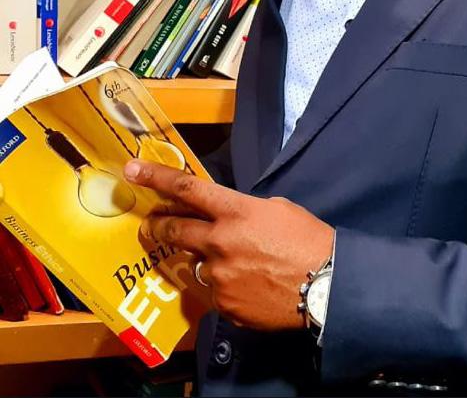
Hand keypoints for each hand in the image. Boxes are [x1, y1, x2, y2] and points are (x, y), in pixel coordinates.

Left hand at [123, 159, 334, 330]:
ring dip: (208, 260)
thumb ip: (245, 212)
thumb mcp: (278, 209)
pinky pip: (216, 292)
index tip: (132, 170)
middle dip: (157, 224)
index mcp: (236, 212)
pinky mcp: (224, 305)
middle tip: (151, 224)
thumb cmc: (308, 240)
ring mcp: (219, 276)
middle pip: (174, 229)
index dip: (157, 178)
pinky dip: (228, 286)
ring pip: (198, 263)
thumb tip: (229, 222)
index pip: (187, 189)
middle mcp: (220, 242)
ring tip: (237, 263)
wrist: (326, 286)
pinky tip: (252, 286)